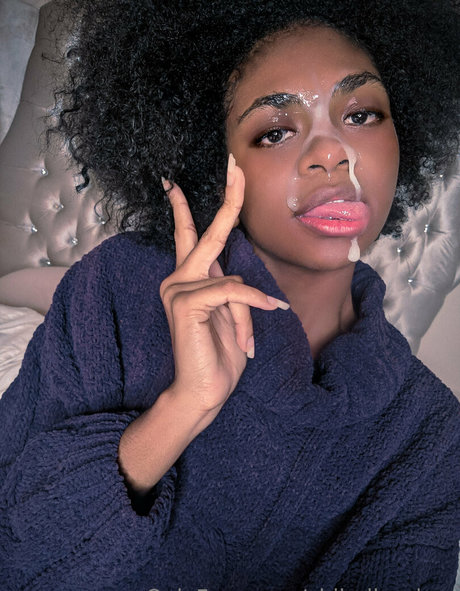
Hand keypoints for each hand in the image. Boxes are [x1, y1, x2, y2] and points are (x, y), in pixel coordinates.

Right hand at [160, 154, 288, 420]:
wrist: (203, 392)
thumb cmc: (219, 356)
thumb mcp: (233, 317)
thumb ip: (232, 290)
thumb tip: (240, 280)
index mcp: (188, 280)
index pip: (186, 236)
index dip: (183, 208)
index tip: (173, 182)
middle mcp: (178, 279)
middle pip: (206, 233)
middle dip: (228, 200)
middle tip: (236, 165)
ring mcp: (178, 289)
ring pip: (231, 280)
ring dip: (248, 312)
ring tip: (244, 342)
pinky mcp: (185, 302)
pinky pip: (232, 290)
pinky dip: (252, 305)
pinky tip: (262, 319)